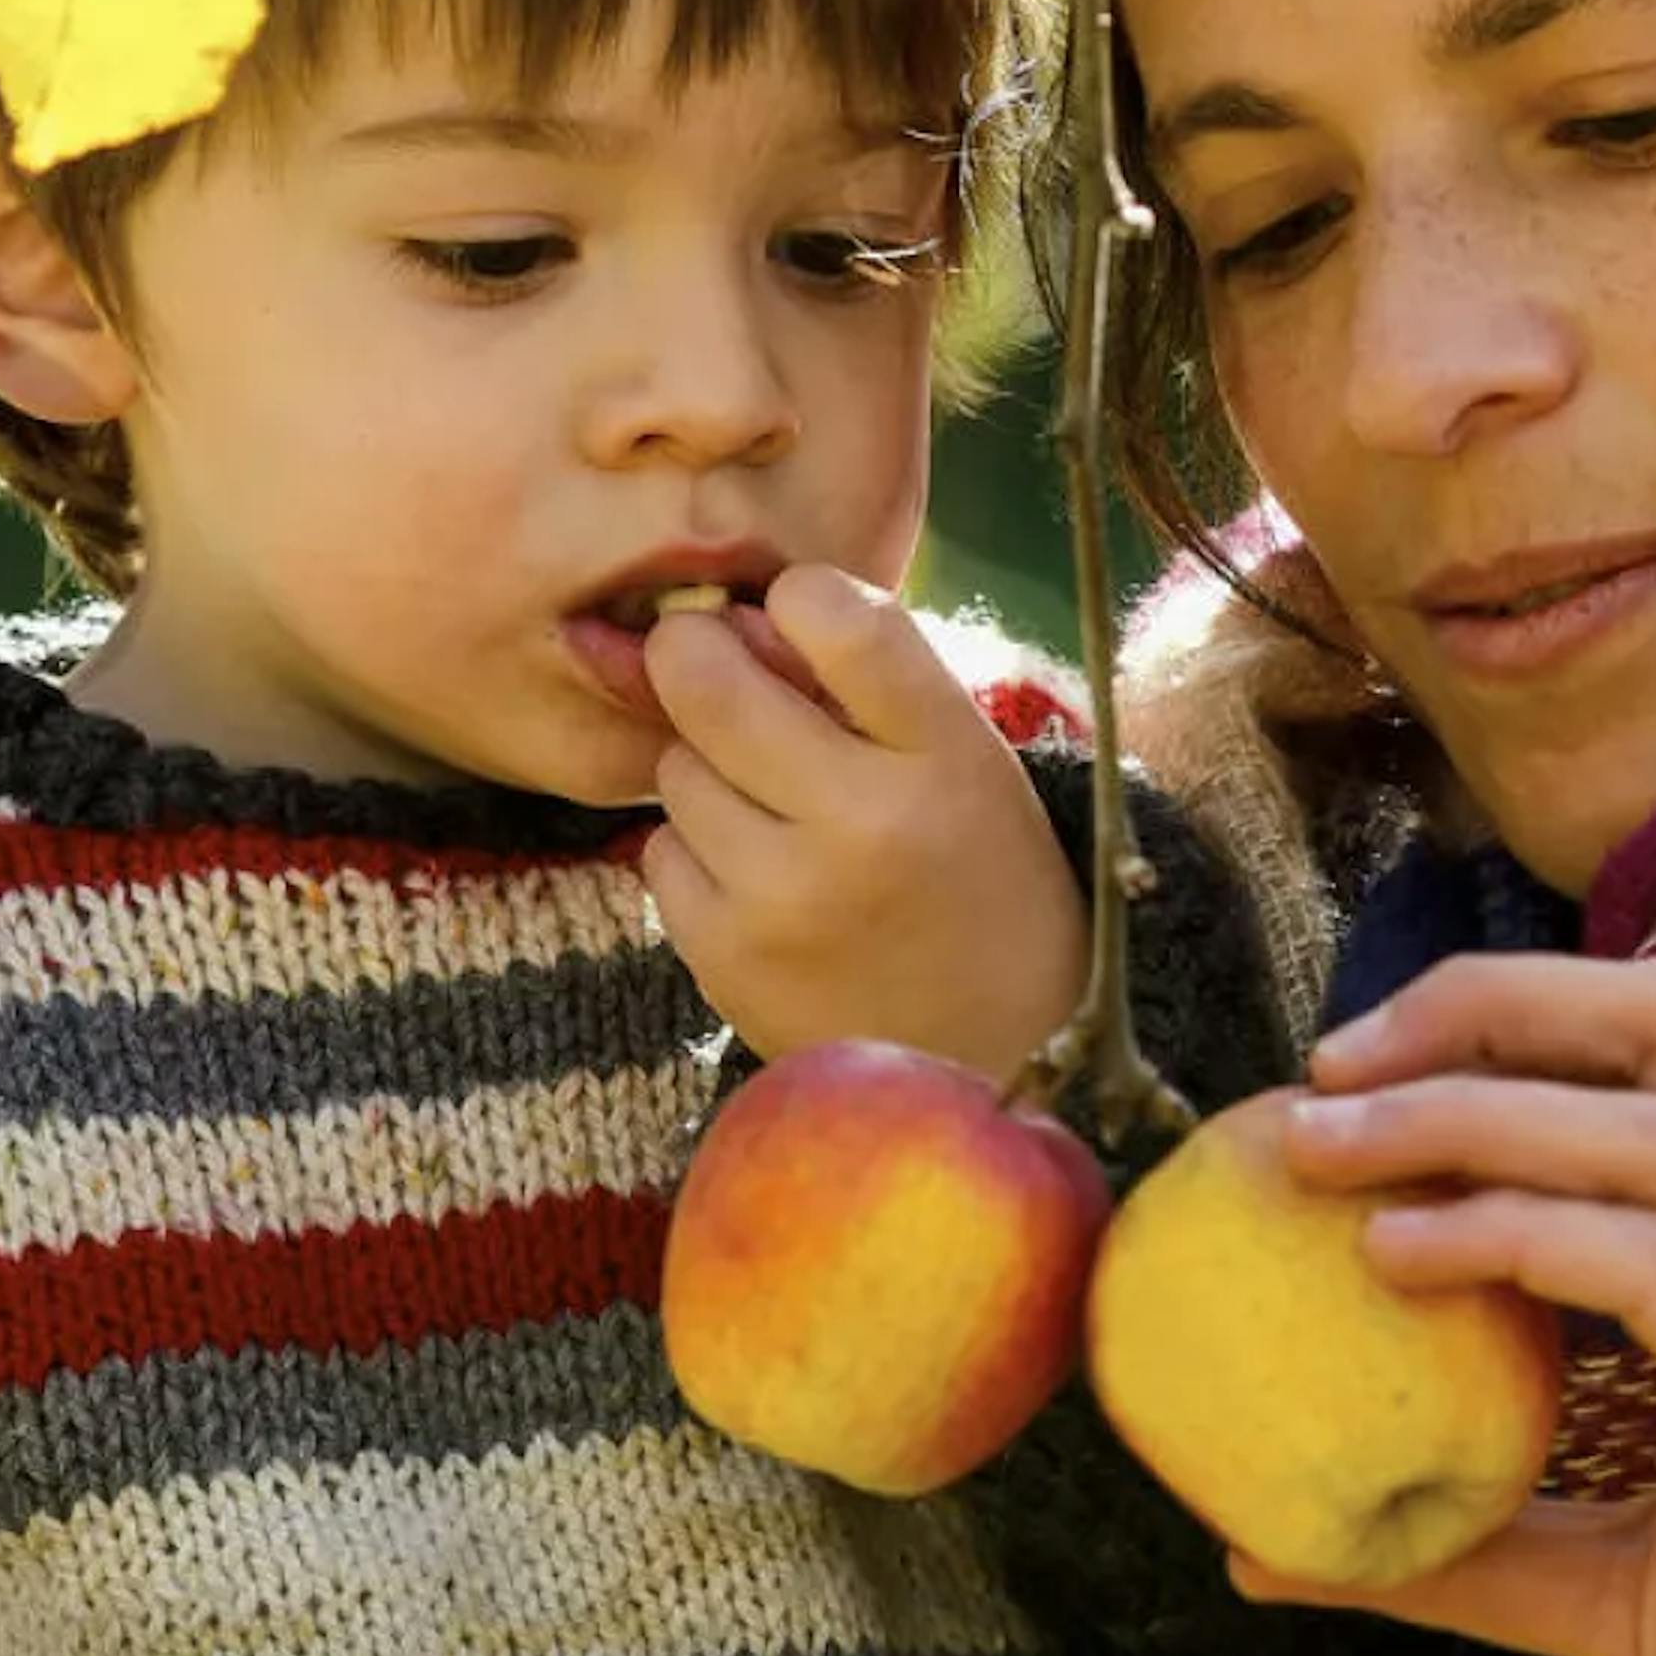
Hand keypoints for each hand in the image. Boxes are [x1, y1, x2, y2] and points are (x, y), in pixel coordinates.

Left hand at [642, 565, 1086, 1070]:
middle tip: (716, 669)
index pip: (839, 615)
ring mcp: (783, 895)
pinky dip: (698, 851)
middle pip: (706, 680)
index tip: (796, 615)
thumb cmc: (979, 882)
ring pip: (674, 766)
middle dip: (698, 655)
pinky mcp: (725, 957)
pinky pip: (661, 852)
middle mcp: (863, 820)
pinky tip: (759, 878)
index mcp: (947, 756)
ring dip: (707, 767)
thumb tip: (728, 619)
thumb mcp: (966, 763)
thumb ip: (866, 682)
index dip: (796, 595)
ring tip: (773, 807)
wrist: (994, 1059)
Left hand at [1248, 956, 1655, 1655]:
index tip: (1358, 1080)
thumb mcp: (1622, 1594)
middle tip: (1324, 1073)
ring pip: (1651, 1131)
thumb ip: (1474, 1553)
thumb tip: (1269, 1551)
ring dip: (1467, 1118)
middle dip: (1489, 1009)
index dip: (1516, 1027)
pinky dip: (1520, 1239)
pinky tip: (1403, 1260)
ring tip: (1323, 1155)